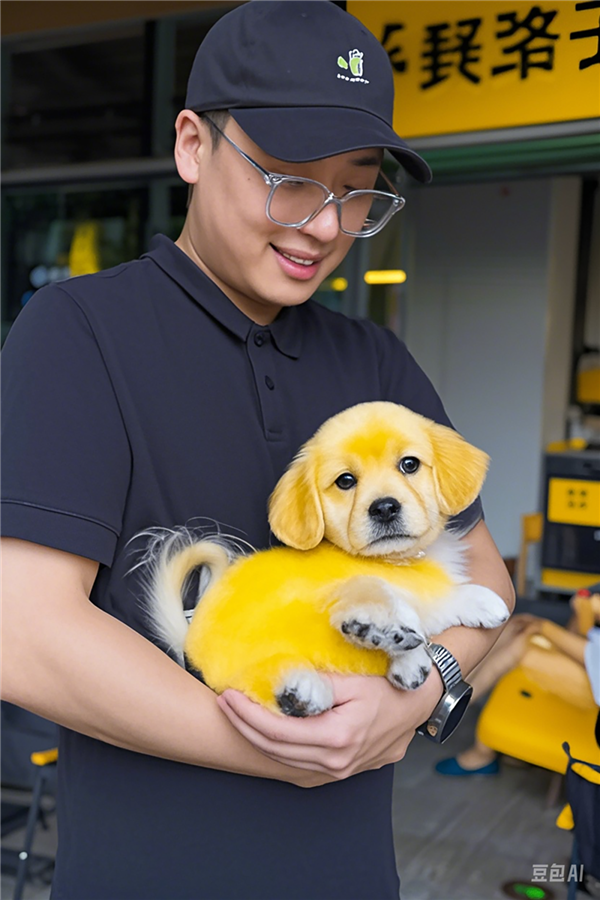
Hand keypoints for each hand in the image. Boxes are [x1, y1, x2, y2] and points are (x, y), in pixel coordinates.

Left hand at [216, 669, 443, 782]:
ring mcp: (339, 771)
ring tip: (236, 715)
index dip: (248, 715)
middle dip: (244, 726)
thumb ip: (316, 683)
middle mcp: (337, 761)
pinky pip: (299, 765)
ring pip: (284, 761)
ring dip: (256, 739)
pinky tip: (261, 735)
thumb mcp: (352, 678)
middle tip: (224, 704)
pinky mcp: (340, 771)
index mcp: (338, 737)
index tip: (229, 696)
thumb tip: (279, 681)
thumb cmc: (388, 685)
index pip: (278, 731)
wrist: (418, 704)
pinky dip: (277, 750)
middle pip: (275, 749)